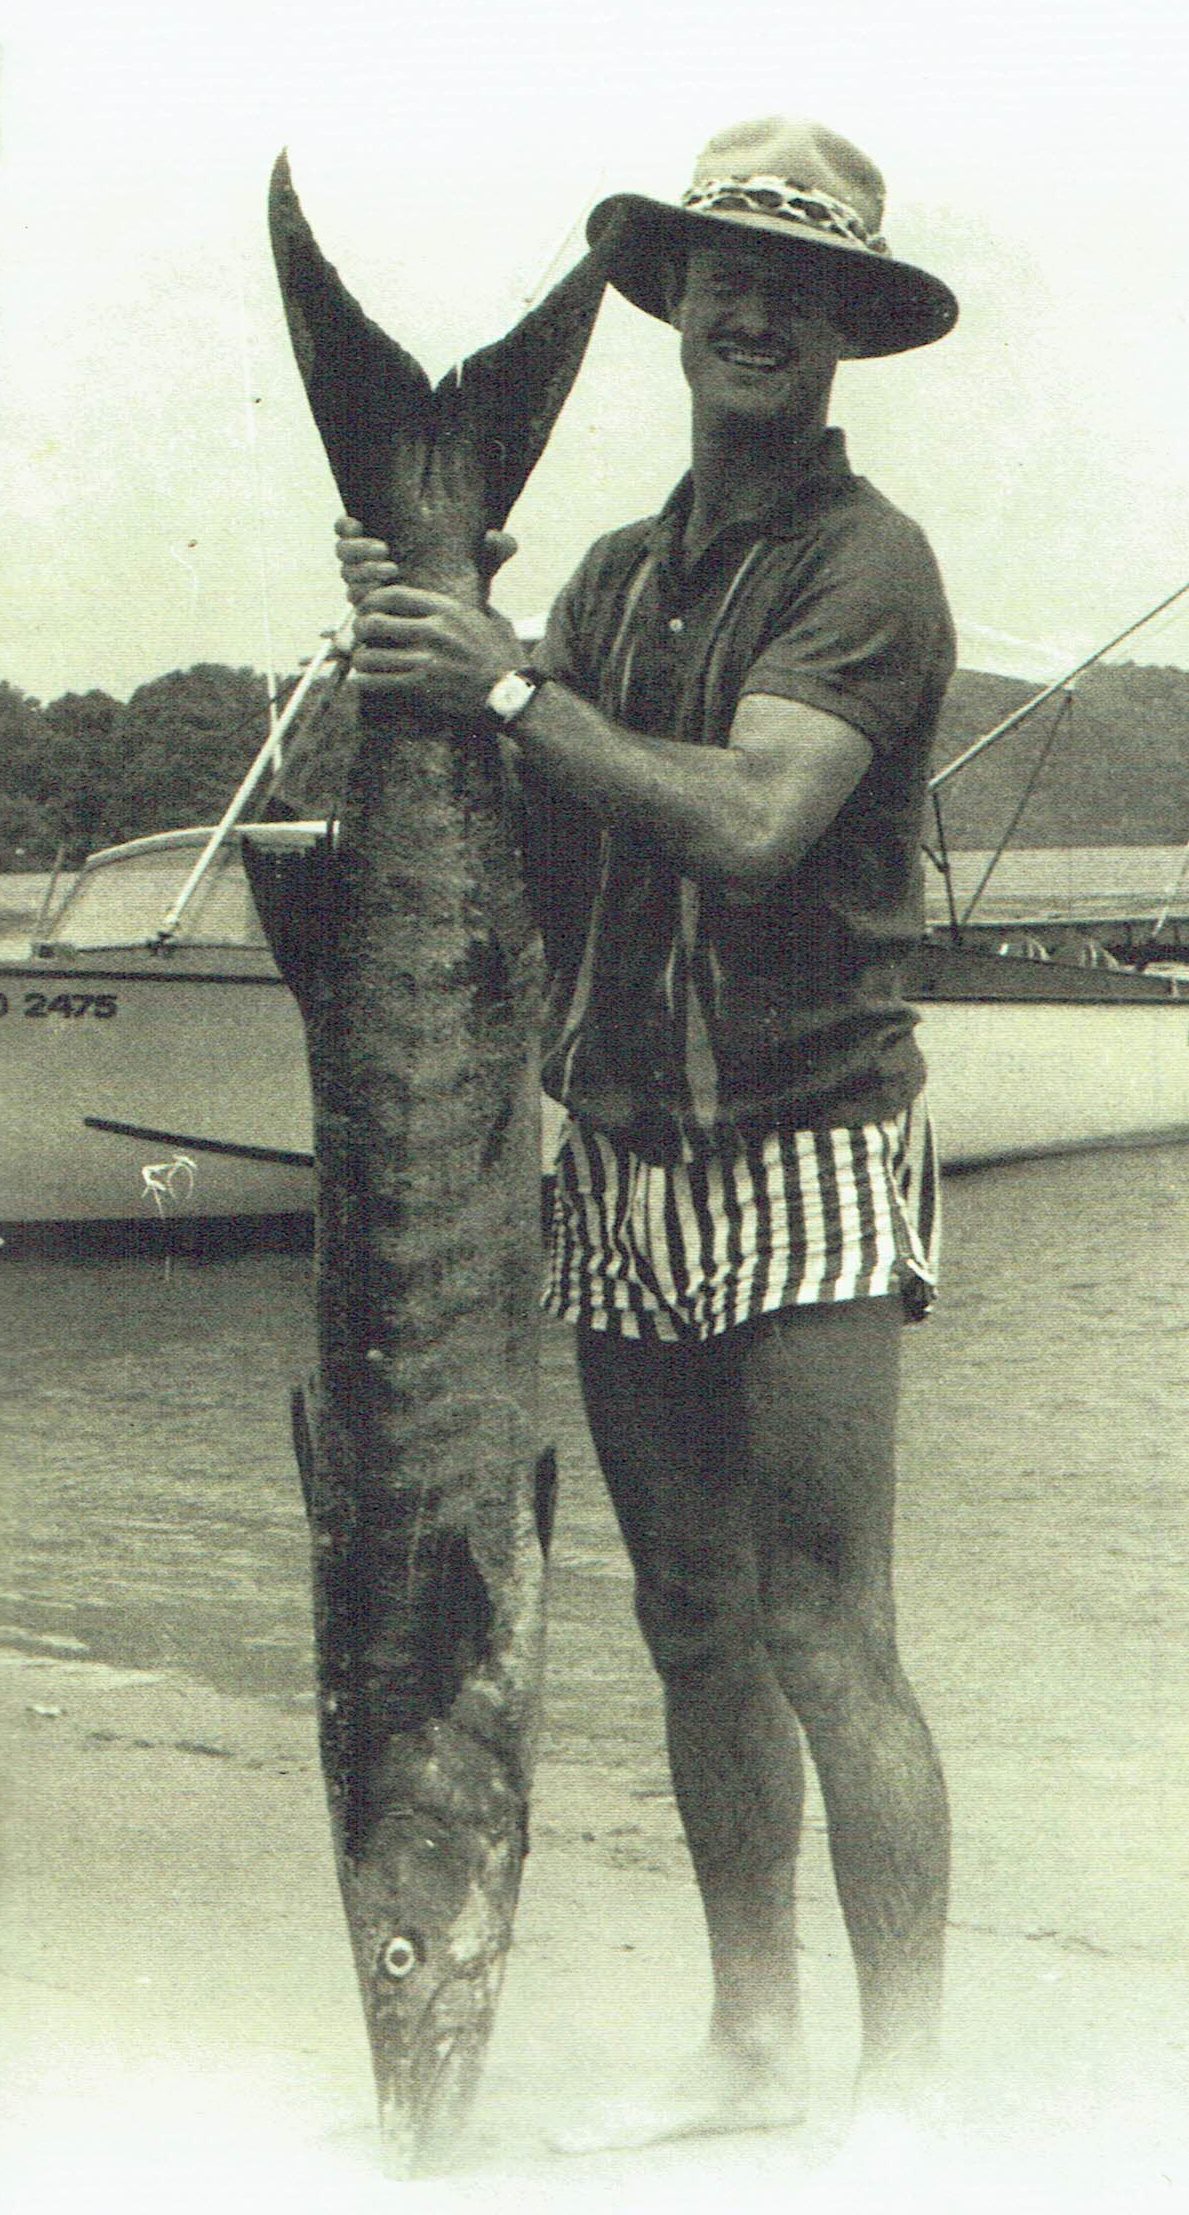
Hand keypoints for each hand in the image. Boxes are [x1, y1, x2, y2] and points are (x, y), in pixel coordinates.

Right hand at [335, 516, 518, 603]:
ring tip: (391, 569)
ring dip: (362, 572)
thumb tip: (499, 538)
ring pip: (348, 579)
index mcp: (387, 551)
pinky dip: (362, 601)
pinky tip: (380, 598)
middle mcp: (371, 572)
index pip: (351, 532)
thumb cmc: (465, 601)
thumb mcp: (479, 574)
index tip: (358, 523)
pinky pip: (354, 610)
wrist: (462, 646)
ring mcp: (369, 597)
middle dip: (358, 550)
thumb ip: (491, 554)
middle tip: (385, 551)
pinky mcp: (373, 620)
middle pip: (344, 554)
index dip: (347, 527)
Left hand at [351, 583, 521, 720]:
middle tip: (360, 637)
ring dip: (360, 659)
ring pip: (370, 655)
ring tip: (362, 662)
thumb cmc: (503, 657)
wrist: (512, 695)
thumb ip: (470, 603)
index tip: (366, 608)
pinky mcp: (422, 688)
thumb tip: (463, 589)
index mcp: (448, 610)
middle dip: (360, 630)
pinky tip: (363, 682)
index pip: (393, 595)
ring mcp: (427, 661)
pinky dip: (364, 682)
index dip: (371, 600)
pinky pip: (378, 683)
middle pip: (375, 622)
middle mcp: (434, 631)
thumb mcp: (492, 619)